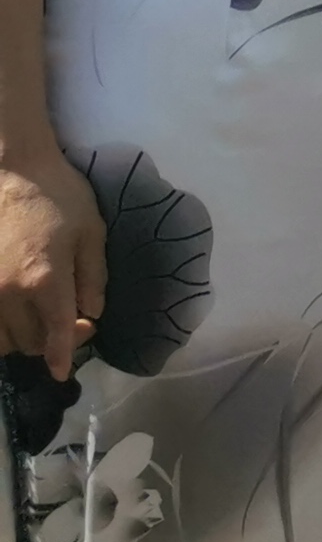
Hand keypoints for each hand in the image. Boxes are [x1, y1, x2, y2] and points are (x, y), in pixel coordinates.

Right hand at [0, 150, 104, 382]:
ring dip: (22, 338)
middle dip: (51, 341)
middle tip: (71, 322)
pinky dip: (1, 328)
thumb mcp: (91, 231)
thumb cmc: (58, 196)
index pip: (54, 335)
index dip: (61, 357)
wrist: (10, 170)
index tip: (62, 371)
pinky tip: (16, 314)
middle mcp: (8, 293)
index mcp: (44, 280)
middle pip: (28, 343)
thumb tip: (91, 313)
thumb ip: (94, 277)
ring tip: (41, 318)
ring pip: (1, 339)